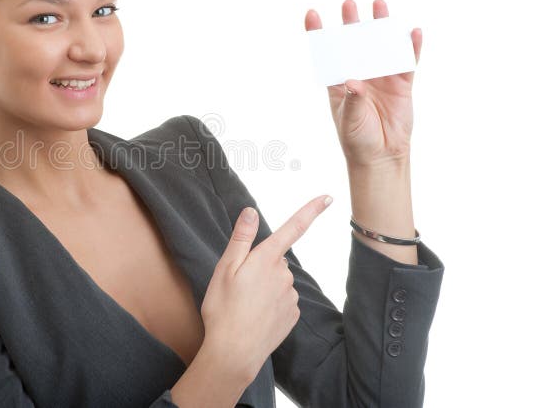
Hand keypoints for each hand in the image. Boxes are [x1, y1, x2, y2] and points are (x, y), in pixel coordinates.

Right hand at [200, 195, 332, 383]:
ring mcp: (291, 296)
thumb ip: (241, 238)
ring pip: (278, 280)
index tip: (327, 197)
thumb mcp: (224, 269)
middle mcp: (284, 274)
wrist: (234, 353)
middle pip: (275, 259)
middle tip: (237, 284)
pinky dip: (270, 303)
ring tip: (243, 303)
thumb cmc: (223, 309)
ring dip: (264, 286)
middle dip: (260, 265)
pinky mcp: (293, 314)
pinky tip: (255, 315)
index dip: (311, 210)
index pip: (293, 228)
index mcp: (266, 259)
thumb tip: (252, 211)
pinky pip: (282, 300)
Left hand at [304, 0, 421, 167]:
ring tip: (379, 4)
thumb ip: (353, 100)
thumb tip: (354, 82)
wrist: (380, 155)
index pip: (327, 53)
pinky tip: (413, 32)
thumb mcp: (349, 118)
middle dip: (352, 22)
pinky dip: (411, 47)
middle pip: (355, 42)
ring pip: (382, 45)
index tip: (311, 13)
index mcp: (339, 81)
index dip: (319, 33)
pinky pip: (407, 62)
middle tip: (348, 3)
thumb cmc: (357, 137)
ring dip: (382, 26)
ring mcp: (381, 77)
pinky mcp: (402, 85)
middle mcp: (360, 73)